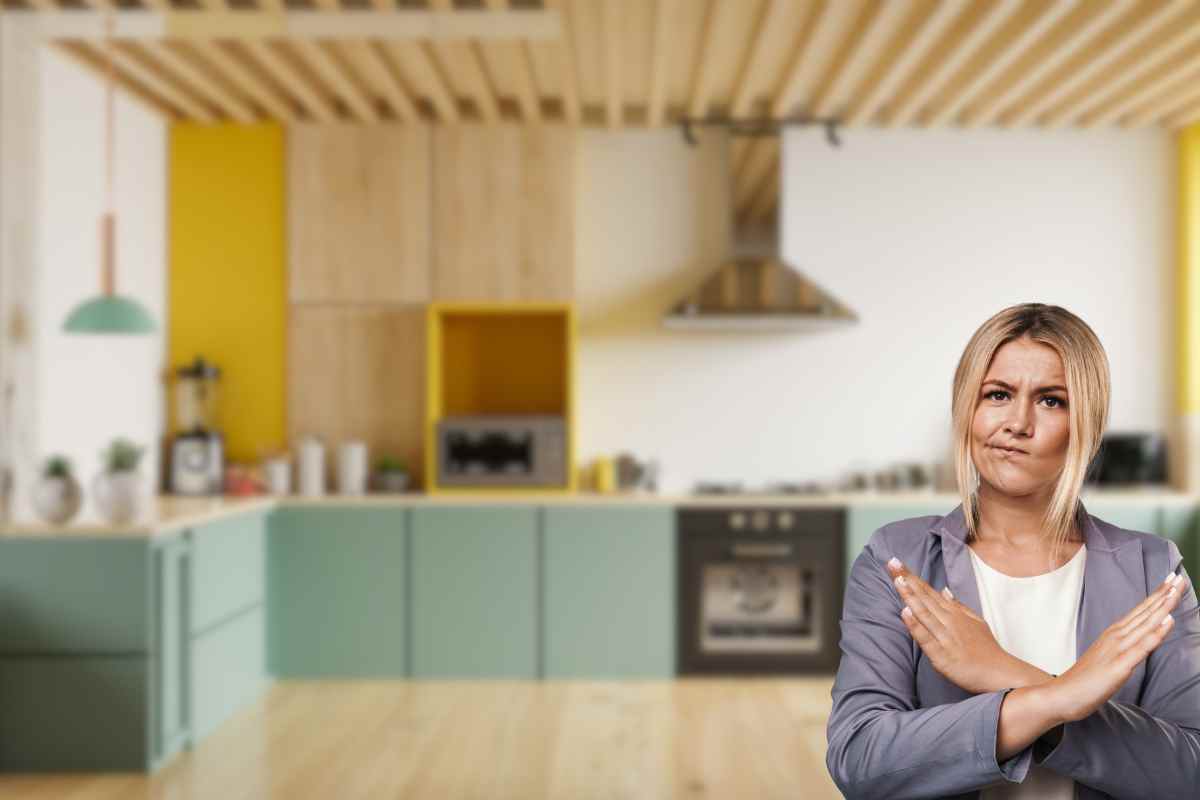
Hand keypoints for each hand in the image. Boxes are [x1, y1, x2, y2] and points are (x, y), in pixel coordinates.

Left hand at [886, 557, 1049, 693]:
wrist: (1001, 674)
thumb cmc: (987, 650)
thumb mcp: (976, 622)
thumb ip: (958, 606)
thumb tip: (944, 590)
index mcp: (954, 613)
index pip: (929, 591)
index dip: (912, 577)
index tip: (897, 563)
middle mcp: (949, 621)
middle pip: (924, 597)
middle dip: (907, 580)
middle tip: (892, 562)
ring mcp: (945, 637)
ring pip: (924, 613)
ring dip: (910, 596)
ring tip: (897, 579)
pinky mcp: (942, 656)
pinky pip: (926, 638)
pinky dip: (916, 625)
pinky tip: (905, 612)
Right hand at [1044, 570, 1187, 723]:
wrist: (1062, 694)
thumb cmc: (1084, 679)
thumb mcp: (1106, 658)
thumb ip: (1121, 647)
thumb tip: (1136, 639)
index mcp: (1113, 634)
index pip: (1140, 610)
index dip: (1157, 595)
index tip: (1170, 579)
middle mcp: (1116, 637)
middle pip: (1145, 612)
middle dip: (1163, 594)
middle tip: (1177, 576)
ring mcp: (1118, 650)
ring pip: (1146, 624)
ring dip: (1162, 606)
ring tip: (1175, 590)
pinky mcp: (1119, 666)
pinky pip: (1142, 647)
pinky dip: (1156, 632)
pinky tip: (1167, 620)